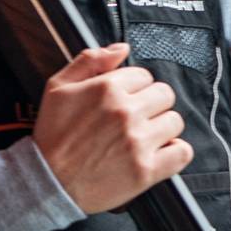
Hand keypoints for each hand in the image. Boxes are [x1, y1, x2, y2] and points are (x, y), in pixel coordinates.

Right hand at [33, 43, 192, 213]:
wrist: (48, 183)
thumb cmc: (52, 135)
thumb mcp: (58, 87)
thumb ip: (90, 60)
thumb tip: (122, 48)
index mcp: (106, 88)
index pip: (144, 75)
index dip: (134, 87)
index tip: (123, 101)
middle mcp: (126, 112)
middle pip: (164, 95)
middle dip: (151, 104)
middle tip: (135, 118)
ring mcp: (138, 142)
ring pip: (175, 121)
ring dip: (162, 127)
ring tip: (143, 136)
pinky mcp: (146, 170)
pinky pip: (181, 152)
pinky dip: (175, 152)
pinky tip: (159, 152)